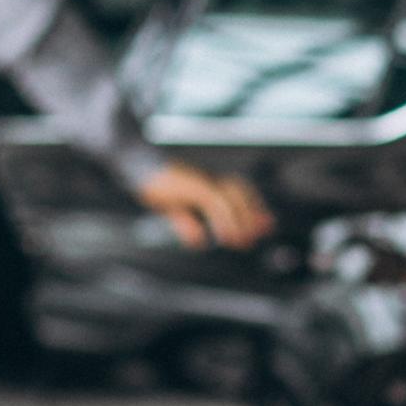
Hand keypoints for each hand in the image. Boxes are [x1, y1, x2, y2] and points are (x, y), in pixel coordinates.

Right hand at [137, 161, 273, 249]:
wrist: (138, 163)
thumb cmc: (156, 184)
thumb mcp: (174, 209)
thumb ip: (187, 223)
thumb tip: (199, 241)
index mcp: (210, 181)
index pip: (241, 195)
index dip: (255, 210)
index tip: (267, 226)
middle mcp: (210, 179)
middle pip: (240, 195)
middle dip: (252, 216)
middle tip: (258, 236)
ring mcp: (202, 180)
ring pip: (230, 201)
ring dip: (238, 222)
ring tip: (241, 242)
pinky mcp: (193, 184)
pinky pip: (215, 203)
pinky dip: (223, 220)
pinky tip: (224, 236)